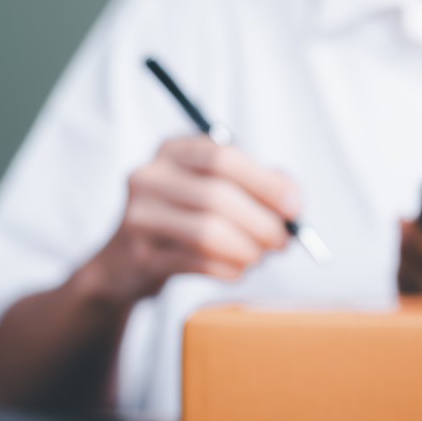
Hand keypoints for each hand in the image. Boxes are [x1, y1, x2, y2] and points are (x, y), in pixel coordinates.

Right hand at [80, 136, 299, 305]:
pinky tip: (236, 270)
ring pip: (207, 232)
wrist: (126, 263)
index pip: (224, 157)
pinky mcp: (139, 255)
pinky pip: (196, 263)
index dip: (266, 183)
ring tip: (259, 258)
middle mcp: (149, 176)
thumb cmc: (187, 219)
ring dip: (246, 250)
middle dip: (261, 223)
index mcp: (174, 150)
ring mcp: (138, 216)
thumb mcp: (218, 189)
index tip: (295, 207)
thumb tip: (293, 199)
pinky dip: (227, 269)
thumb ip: (260, 185)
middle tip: (283, 242)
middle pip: (217, 196)